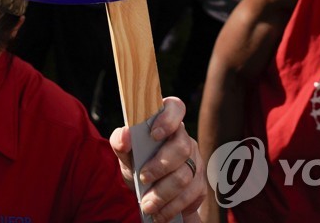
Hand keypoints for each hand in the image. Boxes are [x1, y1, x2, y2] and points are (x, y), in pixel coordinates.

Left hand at [110, 97, 205, 222]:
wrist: (147, 190)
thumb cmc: (137, 161)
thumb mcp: (125, 153)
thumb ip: (120, 142)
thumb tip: (124, 136)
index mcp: (166, 123)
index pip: (176, 107)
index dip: (168, 118)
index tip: (154, 133)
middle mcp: (184, 139)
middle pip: (181, 148)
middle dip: (160, 167)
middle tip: (143, 178)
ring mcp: (195, 161)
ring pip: (185, 176)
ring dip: (163, 193)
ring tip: (148, 205)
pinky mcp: (200, 184)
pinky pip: (190, 196)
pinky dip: (172, 207)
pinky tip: (160, 213)